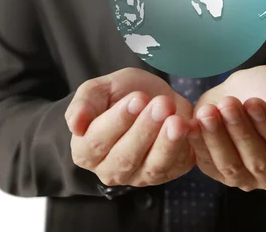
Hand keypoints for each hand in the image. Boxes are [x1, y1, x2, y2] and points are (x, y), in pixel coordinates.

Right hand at [65, 68, 194, 186]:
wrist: (153, 97)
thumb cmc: (121, 93)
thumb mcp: (99, 89)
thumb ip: (84, 103)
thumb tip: (75, 125)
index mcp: (86, 151)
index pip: (98, 141)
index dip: (118, 121)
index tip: (137, 99)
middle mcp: (110, 170)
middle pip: (125, 157)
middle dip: (145, 130)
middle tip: (161, 105)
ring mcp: (139, 176)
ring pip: (152, 167)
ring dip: (166, 143)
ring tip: (177, 120)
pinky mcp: (167, 173)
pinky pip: (176, 166)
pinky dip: (185, 147)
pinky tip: (190, 126)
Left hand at [189, 65, 265, 193]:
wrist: (243, 92)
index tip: (253, 103)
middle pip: (259, 161)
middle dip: (241, 131)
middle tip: (228, 104)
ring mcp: (248, 180)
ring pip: (232, 166)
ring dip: (218, 138)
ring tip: (208, 112)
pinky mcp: (220, 175)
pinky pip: (209, 165)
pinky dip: (199, 145)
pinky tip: (194, 125)